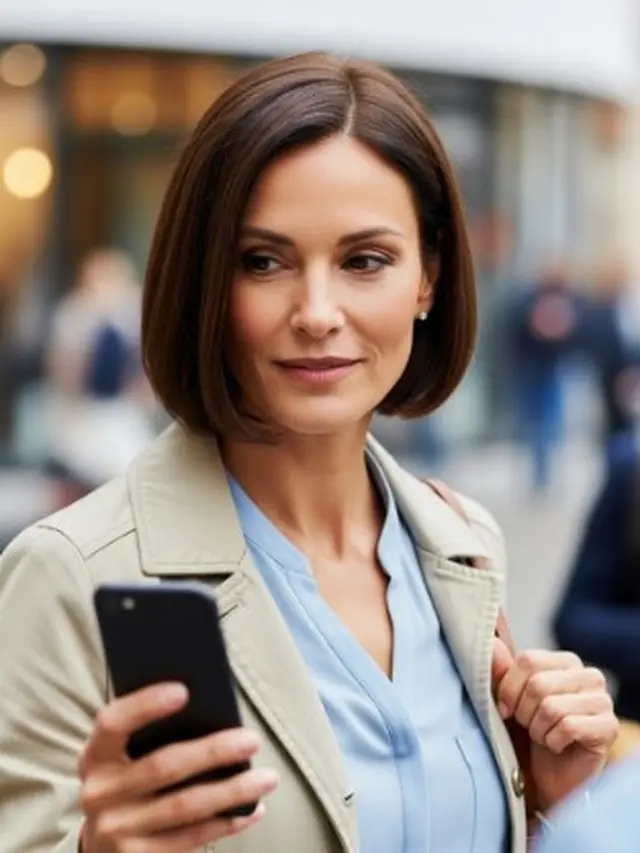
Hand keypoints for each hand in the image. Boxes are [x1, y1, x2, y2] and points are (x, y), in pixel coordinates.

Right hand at [79, 683, 278, 852]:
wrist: (98, 845)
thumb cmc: (127, 779)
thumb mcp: (123, 754)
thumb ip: (150, 732)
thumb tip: (209, 707)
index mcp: (94, 755)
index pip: (113, 722)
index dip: (145, 705)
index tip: (184, 690)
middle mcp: (99, 793)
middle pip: (162, 766)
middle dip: (212, 752)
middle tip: (252, 739)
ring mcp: (116, 830)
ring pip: (183, 806)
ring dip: (231, 791)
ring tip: (267, 777)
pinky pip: (189, 838)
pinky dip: (225, 822)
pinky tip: (252, 809)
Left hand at [492, 639, 617, 809]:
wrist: (549, 778)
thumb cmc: (528, 734)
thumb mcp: (508, 700)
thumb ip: (501, 672)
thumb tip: (493, 644)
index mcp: (565, 661)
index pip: (528, 660)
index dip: (509, 688)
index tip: (505, 709)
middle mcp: (589, 675)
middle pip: (538, 684)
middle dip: (523, 713)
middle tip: (528, 726)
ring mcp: (603, 700)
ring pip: (551, 707)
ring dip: (538, 730)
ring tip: (543, 736)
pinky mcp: (609, 727)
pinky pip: (569, 727)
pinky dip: (553, 742)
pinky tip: (557, 747)